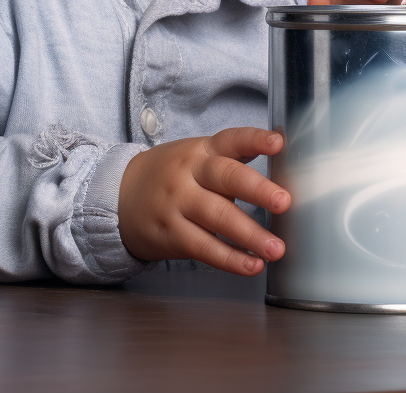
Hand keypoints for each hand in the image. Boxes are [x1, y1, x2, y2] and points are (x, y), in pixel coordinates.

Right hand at [117, 127, 289, 275]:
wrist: (121, 195)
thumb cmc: (172, 175)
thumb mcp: (196, 156)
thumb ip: (233, 161)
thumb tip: (281, 167)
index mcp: (202, 150)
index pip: (231, 139)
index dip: (254, 140)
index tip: (278, 143)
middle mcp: (190, 172)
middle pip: (226, 177)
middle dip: (257, 190)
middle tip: (285, 202)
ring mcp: (178, 202)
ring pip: (217, 217)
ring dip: (250, 235)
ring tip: (276, 249)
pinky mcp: (170, 232)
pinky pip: (204, 247)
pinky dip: (230, 259)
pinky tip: (252, 265)